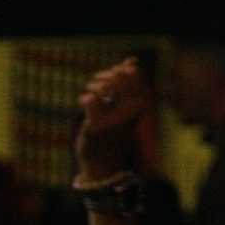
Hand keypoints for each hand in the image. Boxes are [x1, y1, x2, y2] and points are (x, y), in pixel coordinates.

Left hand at [75, 56, 151, 178]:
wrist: (103, 163)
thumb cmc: (114, 132)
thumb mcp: (127, 107)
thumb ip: (129, 83)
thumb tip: (133, 60)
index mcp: (141, 105)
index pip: (134, 72)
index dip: (120, 69)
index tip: (112, 79)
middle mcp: (131, 112)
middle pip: (119, 75)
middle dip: (105, 76)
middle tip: (98, 87)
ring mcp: (115, 119)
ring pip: (104, 86)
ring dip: (93, 86)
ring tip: (90, 94)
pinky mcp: (98, 127)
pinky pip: (90, 100)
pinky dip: (84, 99)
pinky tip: (84, 105)